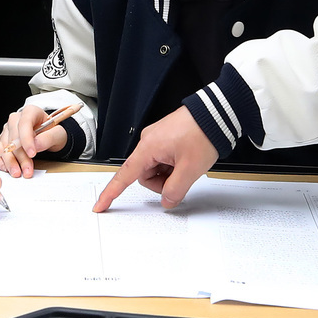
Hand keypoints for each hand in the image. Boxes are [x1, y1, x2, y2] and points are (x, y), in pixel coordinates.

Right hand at [0, 105, 68, 177]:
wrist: (49, 137)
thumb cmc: (53, 132)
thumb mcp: (58, 134)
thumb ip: (49, 137)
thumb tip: (37, 144)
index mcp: (30, 112)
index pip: (25, 123)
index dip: (27, 139)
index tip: (32, 153)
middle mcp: (16, 119)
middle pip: (14, 137)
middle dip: (21, 156)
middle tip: (28, 170)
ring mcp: (8, 130)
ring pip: (5, 146)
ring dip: (11, 161)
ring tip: (19, 173)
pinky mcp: (3, 141)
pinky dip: (3, 161)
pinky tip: (8, 169)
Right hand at [93, 105, 217, 211]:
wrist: (217, 113)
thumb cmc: (202, 133)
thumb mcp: (190, 169)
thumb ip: (175, 190)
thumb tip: (167, 200)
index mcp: (148, 147)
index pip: (124, 176)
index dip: (111, 193)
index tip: (100, 205)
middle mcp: (149, 141)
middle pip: (145, 174)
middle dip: (162, 183)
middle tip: (182, 179)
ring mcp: (158, 138)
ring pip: (156, 168)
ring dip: (170, 174)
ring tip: (187, 165)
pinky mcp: (166, 137)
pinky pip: (163, 158)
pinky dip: (173, 165)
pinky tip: (187, 159)